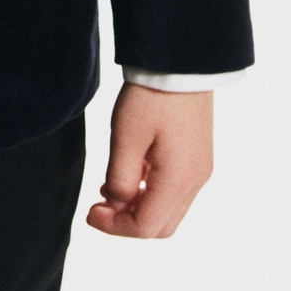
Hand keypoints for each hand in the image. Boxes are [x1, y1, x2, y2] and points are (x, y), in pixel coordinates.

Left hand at [85, 81, 212, 237]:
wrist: (180, 62)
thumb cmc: (151, 97)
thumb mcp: (125, 137)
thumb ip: (119, 178)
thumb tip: (116, 204)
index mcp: (178, 180)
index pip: (145, 227)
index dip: (114, 228)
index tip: (90, 213)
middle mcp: (195, 181)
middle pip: (161, 227)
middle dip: (128, 222)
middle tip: (100, 204)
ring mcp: (200, 169)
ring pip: (169, 210)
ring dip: (139, 207)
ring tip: (110, 187)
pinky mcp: (198, 157)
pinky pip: (175, 190)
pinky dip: (151, 192)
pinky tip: (130, 172)